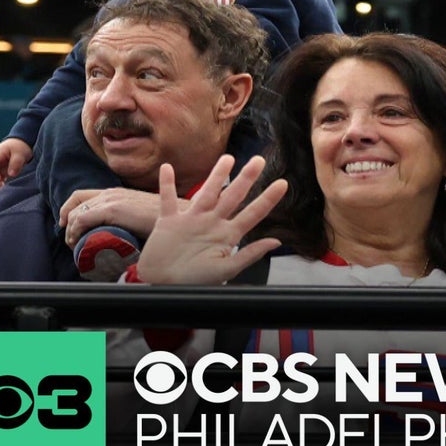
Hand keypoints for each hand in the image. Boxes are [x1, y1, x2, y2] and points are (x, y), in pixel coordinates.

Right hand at [0, 138, 31, 189]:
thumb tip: (11, 174)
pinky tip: (5, 189)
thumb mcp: (20, 153)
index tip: (0, 180)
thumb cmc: (20, 147)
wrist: (22, 144)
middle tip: (2, 188)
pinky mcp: (1, 172)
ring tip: (3, 190)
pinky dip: (0, 185)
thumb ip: (16, 163)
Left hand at [60, 188, 190, 247]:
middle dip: (66, 221)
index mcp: (116, 192)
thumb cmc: (163, 219)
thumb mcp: (139, 215)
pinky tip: (77, 243)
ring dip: (70, 230)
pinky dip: (75, 232)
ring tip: (74, 245)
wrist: (177, 215)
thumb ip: (126, 219)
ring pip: (76, 213)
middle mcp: (110, 193)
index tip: (66, 224)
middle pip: (75, 202)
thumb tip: (119, 234)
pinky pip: (82, 219)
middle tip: (69, 239)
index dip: (68, 209)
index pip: (81, 195)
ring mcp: (111, 200)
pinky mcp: (113, 210)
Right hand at [135, 155, 287, 284]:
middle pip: (232, 196)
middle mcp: (212, 223)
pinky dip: (166, 184)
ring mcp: (191, 220)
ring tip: (228, 159)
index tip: (282, 184)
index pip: (253, 214)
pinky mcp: (169, 222)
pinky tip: (168, 168)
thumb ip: (250, 254)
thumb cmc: (194, 281)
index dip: (267, 199)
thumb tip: (276, 242)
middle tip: (259, 160)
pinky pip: (168, 200)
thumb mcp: (226, 270)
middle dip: (246, 178)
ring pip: (206, 193)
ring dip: (216, 176)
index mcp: (228, 235)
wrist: (163, 286)